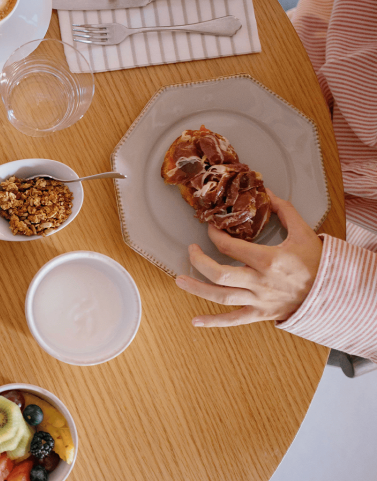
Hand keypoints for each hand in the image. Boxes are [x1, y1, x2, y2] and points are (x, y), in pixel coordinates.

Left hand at [175, 190, 322, 326]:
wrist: (334, 293)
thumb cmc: (318, 263)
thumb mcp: (304, 232)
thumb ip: (284, 210)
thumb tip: (267, 192)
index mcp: (268, 260)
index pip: (231, 247)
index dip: (215, 236)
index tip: (210, 229)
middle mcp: (259, 282)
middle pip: (219, 274)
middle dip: (199, 261)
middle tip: (190, 251)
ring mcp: (258, 300)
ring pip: (220, 297)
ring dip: (197, 289)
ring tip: (179, 280)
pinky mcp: (260, 314)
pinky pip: (233, 320)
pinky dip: (213, 322)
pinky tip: (196, 321)